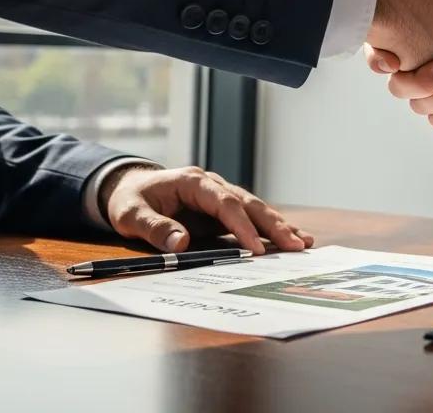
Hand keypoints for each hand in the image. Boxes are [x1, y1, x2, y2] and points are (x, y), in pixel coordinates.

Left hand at [98, 164, 313, 254]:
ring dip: (278, 226)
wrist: (129, 187)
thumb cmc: (130, 200)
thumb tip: (182, 243)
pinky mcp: (221, 210)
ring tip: (303, 242)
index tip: (256, 250)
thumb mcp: (132, 215)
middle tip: (296, 244)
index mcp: (194, 182)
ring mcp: (220, 195)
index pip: (225, 203)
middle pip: (249, 204)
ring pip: (255, 209)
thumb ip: (155, 228)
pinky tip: (288, 238)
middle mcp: (213, 185)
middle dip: (274, 225)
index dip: (242, 226)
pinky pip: (249, 218)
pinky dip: (269, 229)